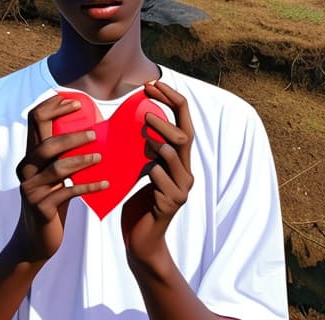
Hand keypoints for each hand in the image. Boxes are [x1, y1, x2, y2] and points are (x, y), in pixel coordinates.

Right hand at [15, 94, 107, 263]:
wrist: (36, 240)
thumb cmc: (52, 200)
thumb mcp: (55, 174)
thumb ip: (63, 154)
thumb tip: (94, 128)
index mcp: (30, 154)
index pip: (34, 119)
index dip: (53, 106)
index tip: (75, 102)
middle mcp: (26, 168)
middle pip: (46, 143)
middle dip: (72, 136)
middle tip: (95, 134)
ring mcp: (31, 188)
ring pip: (57, 168)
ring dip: (82, 161)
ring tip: (101, 158)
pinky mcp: (41, 207)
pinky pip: (68, 192)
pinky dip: (88, 186)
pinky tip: (105, 184)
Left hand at [121, 81, 193, 266]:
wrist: (141, 240)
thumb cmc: (140, 200)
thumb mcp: (145, 168)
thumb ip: (148, 148)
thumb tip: (139, 117)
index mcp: (179, 160)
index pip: (184, 122)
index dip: (172, 100)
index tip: (153, 84)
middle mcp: (185, 171)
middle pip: (185, 136)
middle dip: (166, 119)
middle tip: (144, 113)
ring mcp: (180, 189)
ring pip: (176, 155)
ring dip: (159, 141)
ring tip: (143, 136)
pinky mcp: (170, 204)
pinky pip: (162, 179)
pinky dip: (152, 170)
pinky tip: (143, 170)